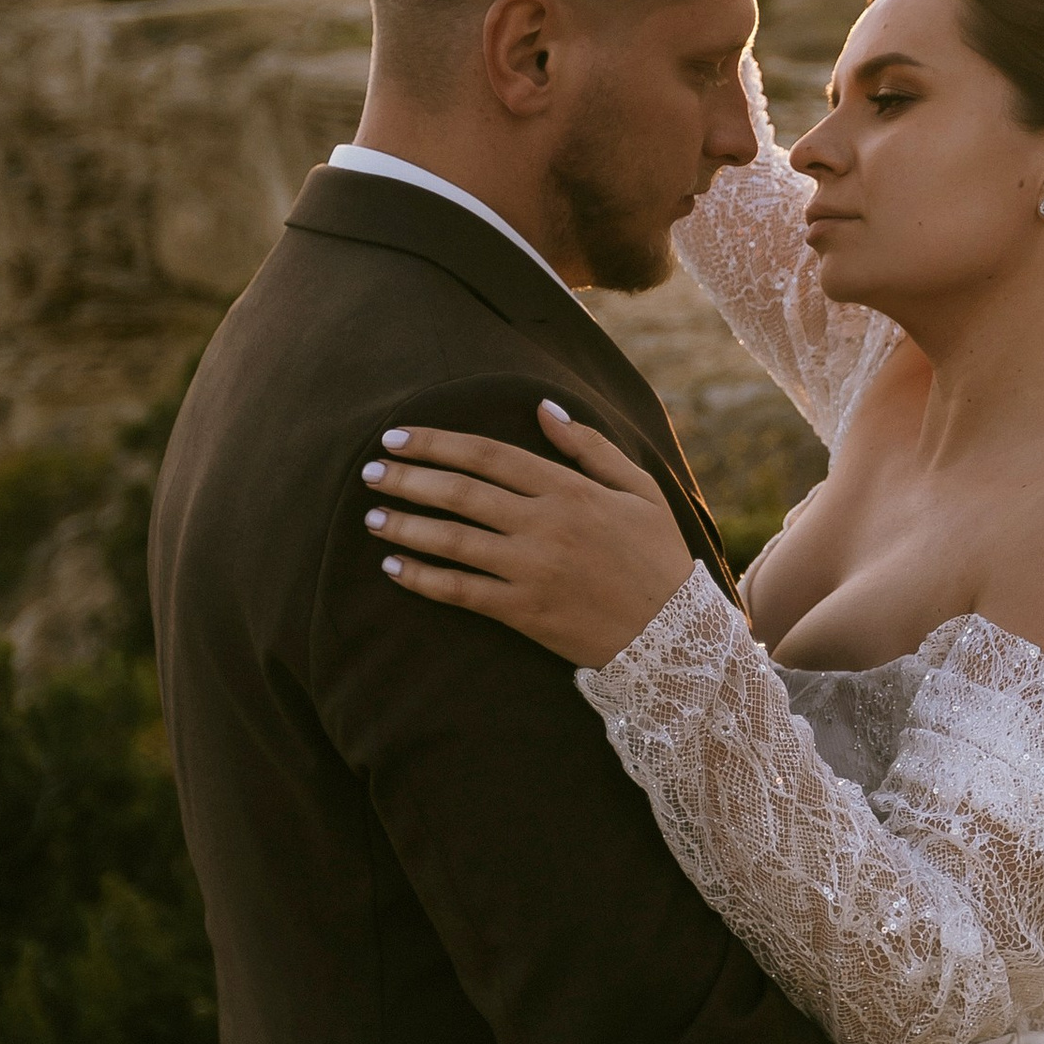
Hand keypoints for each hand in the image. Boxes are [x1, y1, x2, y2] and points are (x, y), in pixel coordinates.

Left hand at [364, 408, 696, 665]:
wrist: (673, 634)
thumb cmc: (656, 555)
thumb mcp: (638, 489)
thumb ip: (589, 446)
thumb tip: (542, 408)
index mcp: (570, 490)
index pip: (488, 454)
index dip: (436, 442)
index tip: (398, 436)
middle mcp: (545, 525)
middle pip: (460, 492)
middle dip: (408, 477)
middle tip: (370, 471)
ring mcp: (531, 570)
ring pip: (452, 540)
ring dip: (405, 525)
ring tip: (370, 516)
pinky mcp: (523, 611)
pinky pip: (460, 592)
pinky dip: (422, 578)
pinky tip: (393, 567)